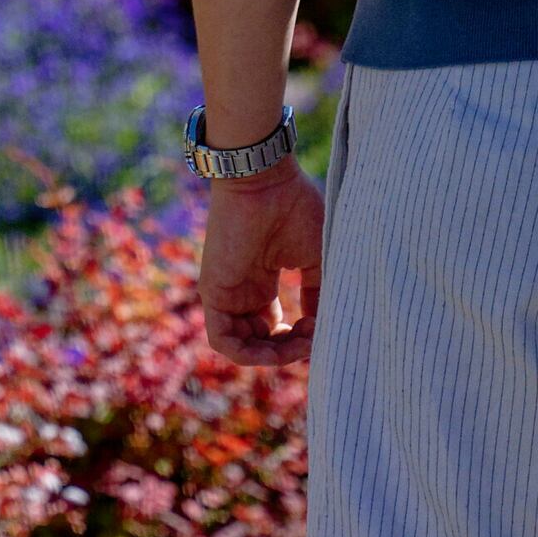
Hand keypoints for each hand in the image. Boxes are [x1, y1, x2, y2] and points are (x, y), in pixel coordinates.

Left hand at [198, 167, 324, 366]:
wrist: (264, 180)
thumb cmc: (294, 208)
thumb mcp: (316, 257)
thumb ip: (318, 293)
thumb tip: (324, 325)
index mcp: (263, 280)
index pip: (275, 326)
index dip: (300, 337)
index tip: (324, 327)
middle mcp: (244, 290)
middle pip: (261, 340)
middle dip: (289, 349)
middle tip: (313, 338)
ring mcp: (227, 293)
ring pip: (242, 346)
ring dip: (272, 355)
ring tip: (299, 344)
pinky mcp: (213, 293)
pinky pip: (223, 340)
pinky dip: (248, 354)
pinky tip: (275, 350)